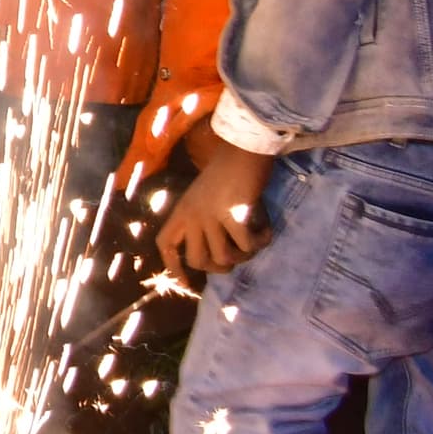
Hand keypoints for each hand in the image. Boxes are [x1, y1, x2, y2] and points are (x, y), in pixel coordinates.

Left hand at [159, 145, 274, 276]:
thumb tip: (222, 258)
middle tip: (238, 256)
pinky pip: (248, 245)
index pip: (166, 245)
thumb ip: (206, 223)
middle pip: (198, 260)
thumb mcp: (205, 199)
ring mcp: (210, 214)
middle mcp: (191, 214)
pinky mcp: (232, 214)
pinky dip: (260, 242)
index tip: (187, 284)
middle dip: (220, 267)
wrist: (242, 149)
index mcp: (181, 211)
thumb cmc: (227, 173)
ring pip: (223, 257)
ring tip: (253, 241)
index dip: (174, 267)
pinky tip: (266, 230)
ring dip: (243, 256)